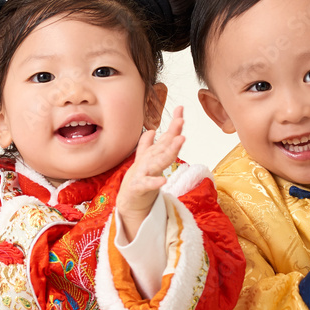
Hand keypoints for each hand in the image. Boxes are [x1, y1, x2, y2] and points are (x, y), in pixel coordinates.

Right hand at [115, 106, 185, 240]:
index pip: (166, 138)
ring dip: (169, 151)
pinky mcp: (138, 187)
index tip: (181, 108)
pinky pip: (148, 184)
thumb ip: (149, 146)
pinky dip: (155, 182)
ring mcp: (143, 173)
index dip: (174, 124)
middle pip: (163, 146)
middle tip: (181, 120)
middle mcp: (149, 161)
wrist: (128, 200)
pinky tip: (164, 180)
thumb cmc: (139, 179)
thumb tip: (152, 130)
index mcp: (153, 155)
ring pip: (158, 161)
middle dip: (172, 133)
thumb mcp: (146, 161)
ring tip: (180, 140)